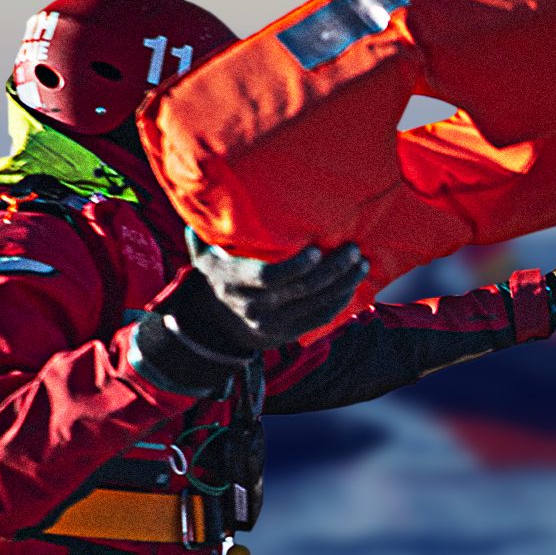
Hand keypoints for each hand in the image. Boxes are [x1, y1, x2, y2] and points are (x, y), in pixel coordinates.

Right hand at [172, 235, 368, 355]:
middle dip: (332, 270)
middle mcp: (254, 307)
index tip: (318, 250)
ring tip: (361, 264)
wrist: (217, 325)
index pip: (270, 278)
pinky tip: (353, 284)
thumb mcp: (203, 258)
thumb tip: (193, 220)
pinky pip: (320, 318)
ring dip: (343, 284)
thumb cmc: (217, 277)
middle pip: (302, 289)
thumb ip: (201, 238)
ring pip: (316, 304)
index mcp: (234, 283)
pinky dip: (340, 301)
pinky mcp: (287, 334)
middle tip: (353, 250)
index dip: (297, 267)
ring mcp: (273, 324)